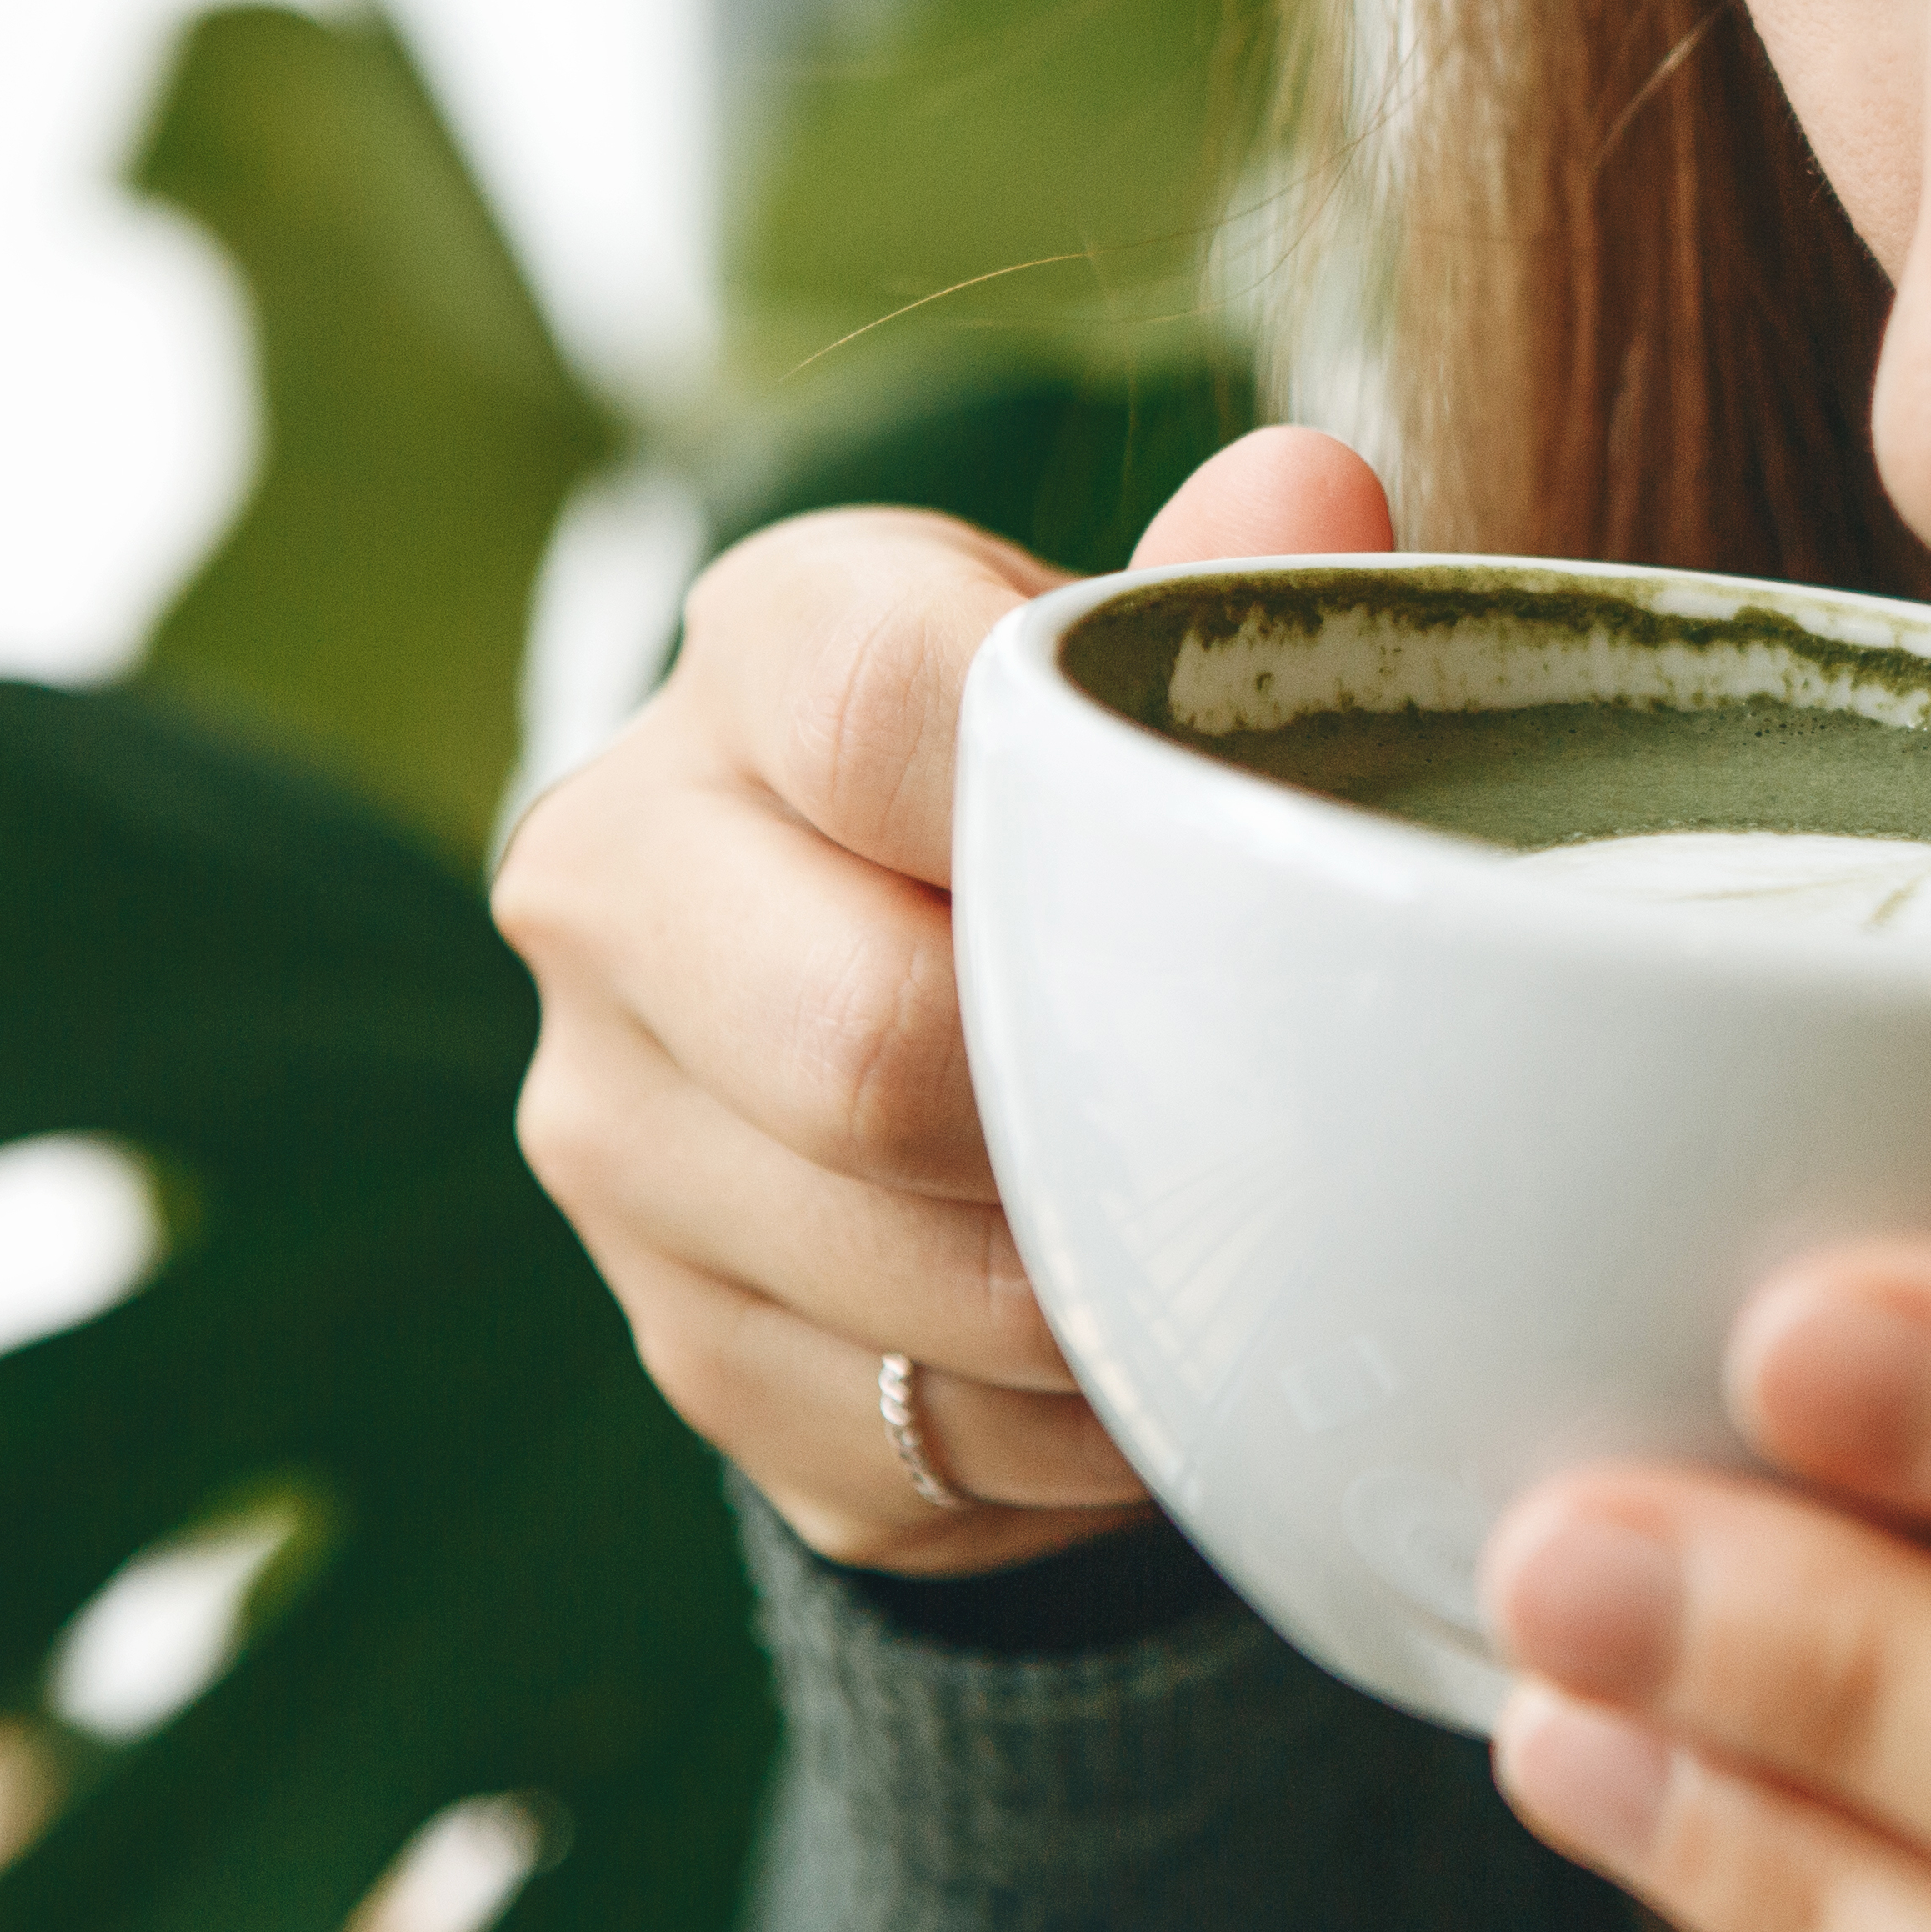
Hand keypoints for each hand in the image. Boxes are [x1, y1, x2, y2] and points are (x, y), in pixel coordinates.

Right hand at [495, 429, 1395, 1571]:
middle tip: (1278, 1122)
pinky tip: (1166, 1356)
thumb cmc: (1112, 805)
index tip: (1228, 870)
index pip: (881, 709)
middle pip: (872, 1050)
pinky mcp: (683, 1346)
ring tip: (1256, 1248)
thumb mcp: (1173, 678)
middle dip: (1103, 1113)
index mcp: (759, 657)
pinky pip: (925, 1441)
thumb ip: (1237, 598)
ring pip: (907, 1277)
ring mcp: (618, 1134)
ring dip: (1122, 1299)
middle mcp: (621, 882)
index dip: (1071, 803)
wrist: (955, 1007)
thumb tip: (1311, 490)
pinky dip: (1085, 1433)